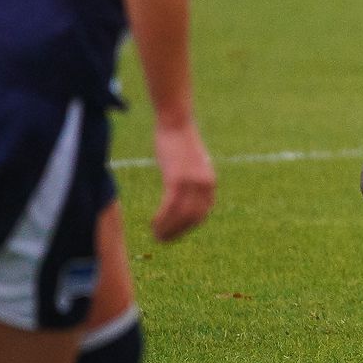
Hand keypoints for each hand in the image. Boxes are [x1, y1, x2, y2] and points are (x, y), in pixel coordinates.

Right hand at [150, 119, 215, 241]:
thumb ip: (191, 179)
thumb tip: (184, 192)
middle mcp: (205, 185)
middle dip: (177, 233)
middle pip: (192, 219)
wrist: (176, 122)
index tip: (175, 235)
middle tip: (162, 240)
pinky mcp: (177, 179)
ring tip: (156, 236)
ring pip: (181, 216)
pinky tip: (153, 224)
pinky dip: (162, 219)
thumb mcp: (191, 164)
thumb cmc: (179, 142)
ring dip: (167, 230)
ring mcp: (192, 182)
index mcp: (209, 183)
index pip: (202, 214)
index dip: (188, 228)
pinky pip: (170, 207)